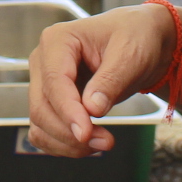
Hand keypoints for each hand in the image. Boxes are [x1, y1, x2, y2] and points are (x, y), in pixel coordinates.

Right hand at [28, 5, 169, 156]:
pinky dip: (63, 144)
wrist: (141, 40)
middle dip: (70, 131)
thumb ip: (110, 80)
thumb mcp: (130, 54)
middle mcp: (43, 61)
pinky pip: (45, 131)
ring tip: (103, 143)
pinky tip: (89, 145)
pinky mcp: (52, 102)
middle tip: (105, 142)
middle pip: (41, 107)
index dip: (68, 111)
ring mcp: (44, 83)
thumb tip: (91, 109)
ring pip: (40, 123)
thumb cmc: (135, 37)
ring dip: (67, 142)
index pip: (54, 81)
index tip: (85, 133)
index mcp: (57, 40)